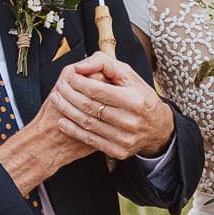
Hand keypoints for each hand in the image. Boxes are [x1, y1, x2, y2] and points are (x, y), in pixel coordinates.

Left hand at [47, 52, 174, 160]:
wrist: (157, 127)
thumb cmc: (139, 96)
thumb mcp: (128, 74)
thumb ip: (104, 63)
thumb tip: (80, 67)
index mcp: (134, 100)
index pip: (96, 90)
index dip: (78, 82)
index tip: (68, 76)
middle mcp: (130, 121)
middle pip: (89, 107)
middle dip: (69, 95)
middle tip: (58, 87)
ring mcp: (124, 138)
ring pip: (87, 123)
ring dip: (66, 110)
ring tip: (56, 100)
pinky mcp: (118, 151)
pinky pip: (90, 139)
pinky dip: (72, 130)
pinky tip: (62, 121)